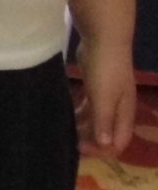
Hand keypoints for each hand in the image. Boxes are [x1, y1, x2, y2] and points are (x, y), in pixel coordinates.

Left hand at [76, 43, 137, 158]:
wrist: (104, 39)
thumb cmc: (106, 70)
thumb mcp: (103, 98)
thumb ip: (104, 121)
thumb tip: (106, 145)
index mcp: (124, 113)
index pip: (118, 141)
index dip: (102, 150)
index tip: (80, 150)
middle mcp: (119, 107)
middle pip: (107, 132)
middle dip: (91, 140)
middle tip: (69, 143)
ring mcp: (108, 96)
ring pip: (97, 119)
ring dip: (84, 127)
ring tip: (65, 131)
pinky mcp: (96, 86)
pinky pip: (89, 106)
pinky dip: (80, 113)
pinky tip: (67, 114)